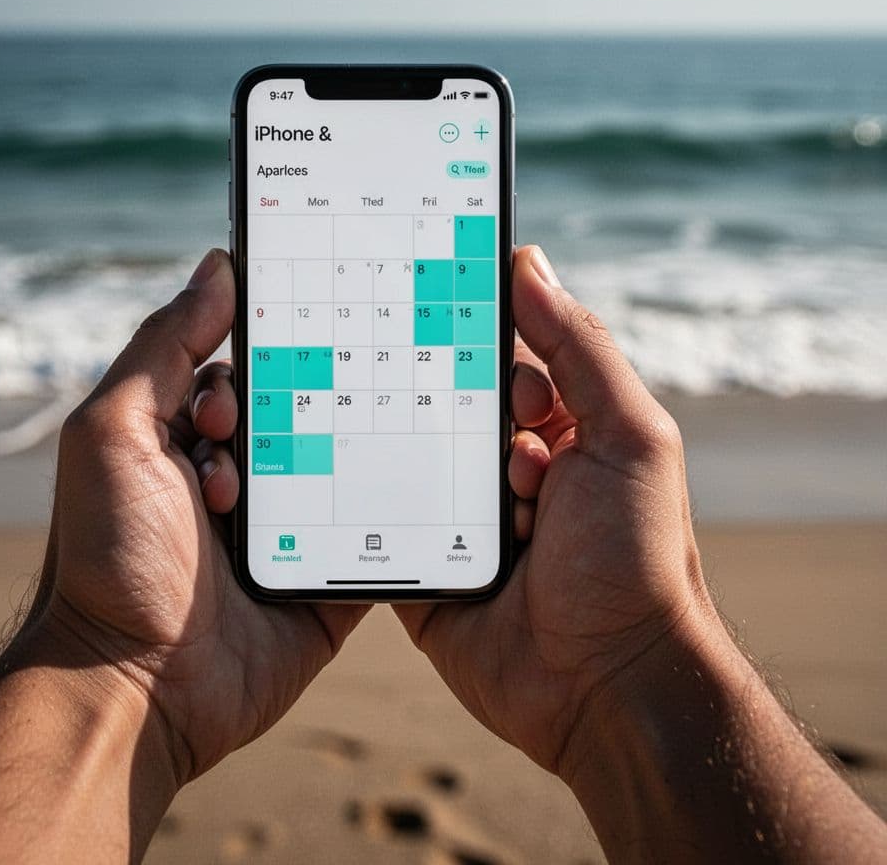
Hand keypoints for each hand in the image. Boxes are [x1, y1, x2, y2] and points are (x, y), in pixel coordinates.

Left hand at [32, 249, 368, 784]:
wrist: (136, 687)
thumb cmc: (112, 552)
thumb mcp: (113, 430)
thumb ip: (164, 346)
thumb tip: (217, 265)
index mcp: (192, 439)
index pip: (247, 372)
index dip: (260, 356)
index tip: (272, 355)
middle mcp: (246, 479)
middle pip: (306, 412)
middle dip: (311, 402)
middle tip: (299, 416)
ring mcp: (292, 529)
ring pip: (348, 463)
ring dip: (349, 454)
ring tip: (329, 462)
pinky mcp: (330, 578)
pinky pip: (377, 533)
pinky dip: (395, 508)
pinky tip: (418, 477)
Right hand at [396, 245, 716, 776]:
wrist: (605, 689)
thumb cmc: (636, 557)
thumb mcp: (630, 438)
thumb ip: (583, 351)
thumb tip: (528, 264)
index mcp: (556, 428)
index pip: (498, 357)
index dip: (469, 328)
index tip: (422, 291)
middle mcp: (502, 466)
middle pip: (441, 402)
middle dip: (417, 383)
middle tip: (368, 346)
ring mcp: (457, 516)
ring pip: (402, 454)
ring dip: (384, 439)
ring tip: (346, 406)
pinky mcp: (420, 564)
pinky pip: (376, 518)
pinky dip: (355, 497)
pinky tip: (318, 463)